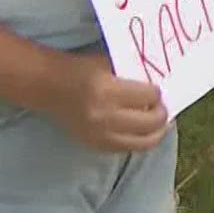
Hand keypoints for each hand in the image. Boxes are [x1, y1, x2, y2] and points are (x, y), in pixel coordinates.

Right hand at [48, 53, 170, 153]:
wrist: (49, 86)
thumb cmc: (81, 69)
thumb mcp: (109, 64)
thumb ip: (133, 76)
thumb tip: (160, 87)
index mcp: (107, 91)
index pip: (148, 97)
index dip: (158, 93)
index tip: (159, 90)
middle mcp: (104, 116)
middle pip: (149, 123)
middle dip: (162, 115)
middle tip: (164, 108)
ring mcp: (99, 135)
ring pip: (142, 143)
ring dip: (156, 133)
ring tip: (159, 124)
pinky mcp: (94, 146)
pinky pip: (126, 149)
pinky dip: (138, 141)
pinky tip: (142, 132)